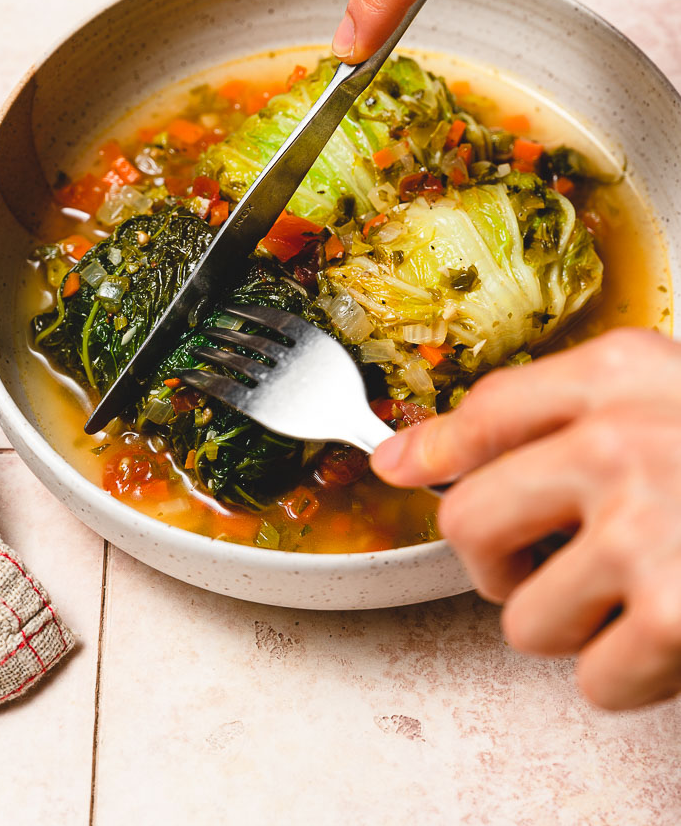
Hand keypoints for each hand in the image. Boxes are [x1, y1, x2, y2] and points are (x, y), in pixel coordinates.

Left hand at [372, 328, 680, 709]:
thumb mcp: (666, 395)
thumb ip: (552, 412)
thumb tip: (403, 456)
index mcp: (622, 373)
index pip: (483, 412)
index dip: (432, 450)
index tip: (400, 467)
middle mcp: (622, 440)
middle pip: (468, 522)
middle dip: (492, 562)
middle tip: (539, 564)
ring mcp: (650, 527)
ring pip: (521, 618)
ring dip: (571, 624)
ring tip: (633, 595)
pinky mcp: (680, 614)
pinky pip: (592, 679)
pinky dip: (629, 676)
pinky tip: (672, 635)